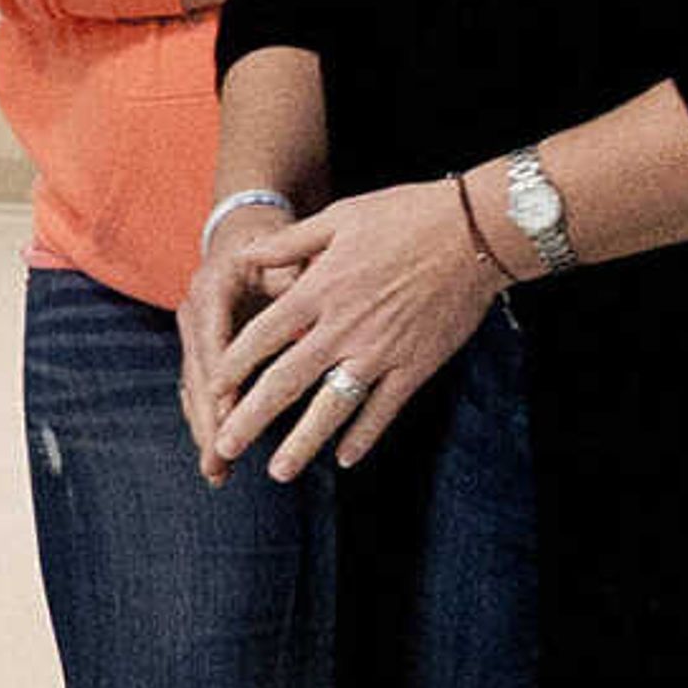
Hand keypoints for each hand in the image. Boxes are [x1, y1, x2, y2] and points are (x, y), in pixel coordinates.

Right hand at [178, 202, 299, 459]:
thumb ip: (290, 276)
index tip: (228, 417)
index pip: (213, 345)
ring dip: (204, 431)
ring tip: (216, 472)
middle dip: (207, 423)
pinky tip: (217, 455)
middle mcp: (194, 314)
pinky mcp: (202, 348)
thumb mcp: (282, 249)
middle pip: (198, 378)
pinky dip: (207, 421)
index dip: (220, 384)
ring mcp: (193, 334)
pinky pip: (200, 391)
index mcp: (212, 290)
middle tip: (218, 463)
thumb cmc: (271, 238)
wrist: (243, 227)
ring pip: (194, 390)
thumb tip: (303, 302)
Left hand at [203, 177, 503, 481]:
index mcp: (320, 289)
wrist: (475, 231)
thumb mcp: (340, 216)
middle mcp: (343, 327)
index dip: (232, 365)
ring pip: (331, 408)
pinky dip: (363, 436)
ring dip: (302, 443)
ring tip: (278, 472)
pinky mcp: (415, 366)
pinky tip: (345, 458)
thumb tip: (246, 255)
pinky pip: (383, 409)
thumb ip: (290, 242)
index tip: (212, 389)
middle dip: (251, 419)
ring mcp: (380, 352)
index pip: (262, 336)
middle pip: (285, 382)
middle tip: (224, 446)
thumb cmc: (406, 216)